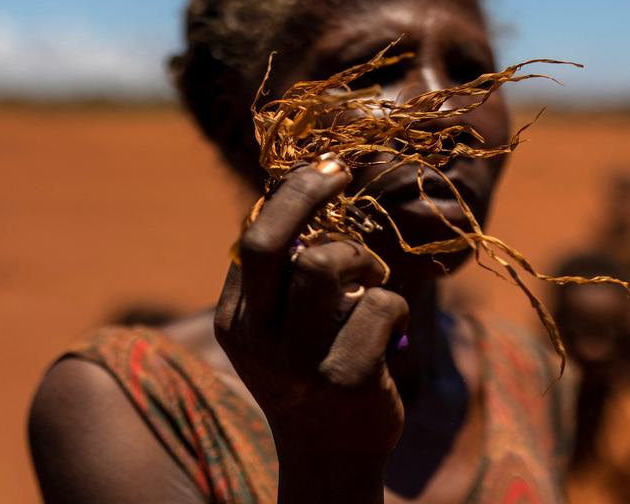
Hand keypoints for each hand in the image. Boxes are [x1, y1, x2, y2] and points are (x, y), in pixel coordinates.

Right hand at [215, 157, 408, 500]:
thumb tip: (303, 194)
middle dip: (307, 191)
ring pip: (325, 265)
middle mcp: (257, 338)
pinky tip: (392, 326)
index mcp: (236, 319)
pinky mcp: (345, 377)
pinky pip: (378, 305)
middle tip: (339, 171)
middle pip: (270, 241)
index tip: (325, 171)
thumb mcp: (279, 331)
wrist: (330, 458)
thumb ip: (282, 280)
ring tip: (373, 277)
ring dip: (361, 258)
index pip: (252, 237)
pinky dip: (394, 303)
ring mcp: (298, 361)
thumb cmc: (311, 376)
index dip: (290, 195)